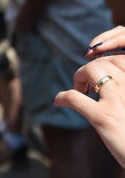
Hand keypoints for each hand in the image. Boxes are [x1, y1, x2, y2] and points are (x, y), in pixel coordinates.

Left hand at [53, 50, 124, 168]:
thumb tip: (107, 78)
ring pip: (93, 69)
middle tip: (85, 85)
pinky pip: (76, 97)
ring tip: (77, 90)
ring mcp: (119, 101)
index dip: (106, 62)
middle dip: (90, 69)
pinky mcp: (104, 118)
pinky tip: (59, 101)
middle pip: (105, 62)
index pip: (121, 59)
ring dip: (79, 77)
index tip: (99, 76)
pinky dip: (64, 96)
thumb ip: (124, 92)